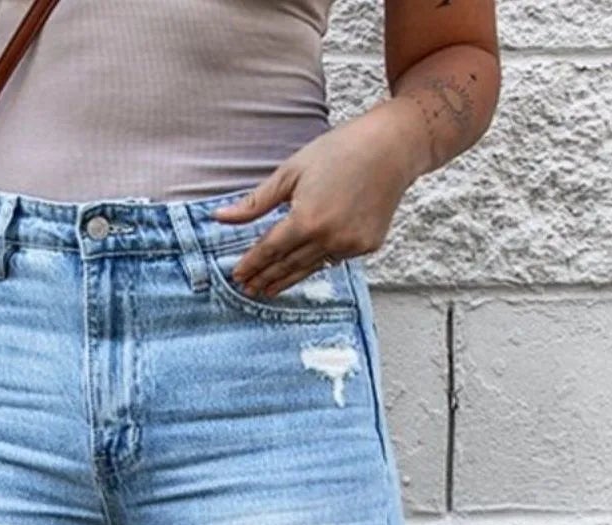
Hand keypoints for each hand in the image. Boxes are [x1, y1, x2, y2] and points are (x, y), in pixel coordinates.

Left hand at [210, 102, 419, 299]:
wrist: (391, 148)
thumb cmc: (339, 151)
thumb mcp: (291, 171)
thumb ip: (256, 202)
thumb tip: (220, 218)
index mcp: (306, 220)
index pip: (270, 250)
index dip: (251, 264)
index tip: (237, 276)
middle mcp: (329, 239)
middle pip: (288, 265)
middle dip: (266, 278)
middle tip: (248, 290)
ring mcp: (350, 246)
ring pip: (310, 267)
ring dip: (287, 280)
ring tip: (269, 290)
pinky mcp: (367, 246)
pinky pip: (334, 259)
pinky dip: (317, 263)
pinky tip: (303, 268)